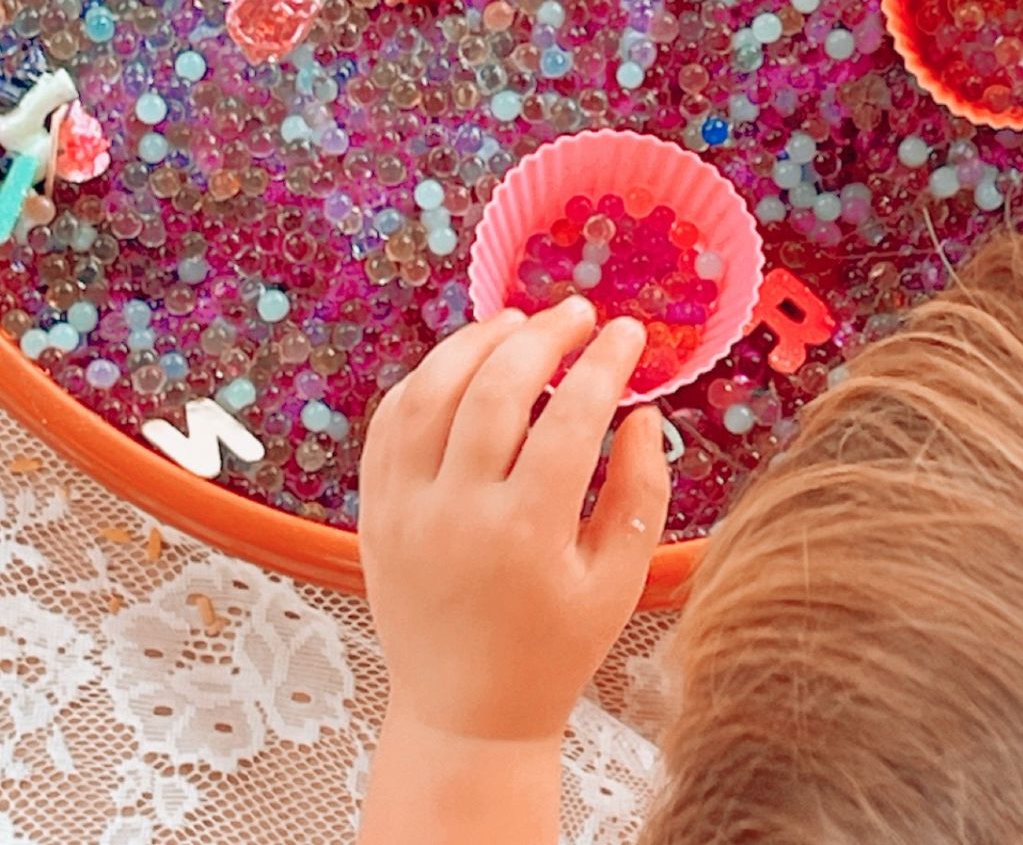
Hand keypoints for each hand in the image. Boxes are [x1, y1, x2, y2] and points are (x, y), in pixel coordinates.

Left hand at [360, 297, 669, 742]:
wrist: (465, 716)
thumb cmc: (552, 650)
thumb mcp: (619, 582)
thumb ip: (640, 492)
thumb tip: (641, 413)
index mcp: (525, 535)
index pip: (572, 418)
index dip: (605, 363)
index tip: (629, 334)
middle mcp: (456, 515)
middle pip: (497, 389)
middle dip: (544, 336)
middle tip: (578, 312)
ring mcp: (404, 510)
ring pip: (431, 392)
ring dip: (477, 343)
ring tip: (519, 323)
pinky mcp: (374, 512)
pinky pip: (389, 422)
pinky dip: (425, 379)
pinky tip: (463, 364)